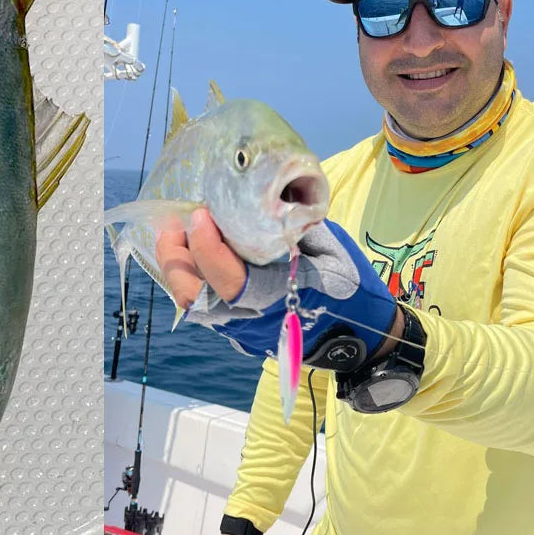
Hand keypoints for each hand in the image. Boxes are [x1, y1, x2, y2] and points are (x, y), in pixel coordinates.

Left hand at [160, 215, 397, 370]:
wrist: (360, 337)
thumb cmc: (351, 288)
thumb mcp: (330, 249)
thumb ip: (291, 227)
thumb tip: (260, 197)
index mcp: (280, 298)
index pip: (228, 280)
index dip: (207, 247)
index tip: (202, 213)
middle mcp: (253, 320)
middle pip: (195, 297)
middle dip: (175, 258)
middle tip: (173, 223)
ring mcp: (241, 330)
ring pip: (193, 303)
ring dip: (177, 267)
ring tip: (174, 234)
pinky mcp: (236, 331)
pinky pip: (202, 304)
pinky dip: (190, 277)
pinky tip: (189, 252)